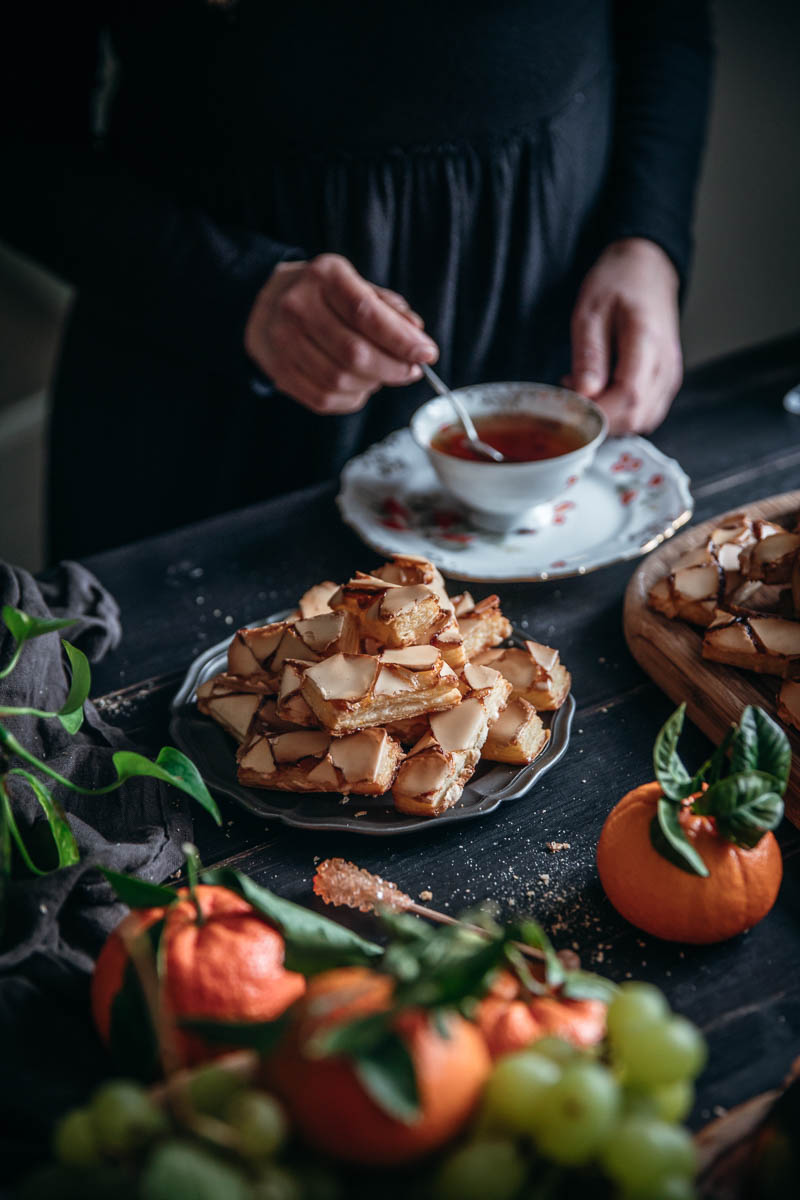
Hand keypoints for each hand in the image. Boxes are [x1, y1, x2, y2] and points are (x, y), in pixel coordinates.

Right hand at [244, 253, 437, 413]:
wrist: (264, 304)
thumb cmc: (323, 296)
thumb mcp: (355, 285)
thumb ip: (388, 309)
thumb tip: (417, 335)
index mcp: (323, 277)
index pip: (366, 313)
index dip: (401, 339)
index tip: (427, 354)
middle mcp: (297, 307)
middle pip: (354, 353)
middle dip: (393, 368)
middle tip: (411, 370)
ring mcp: (283, 342)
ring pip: (339, 381)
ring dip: (372, 384)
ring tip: (382, 374)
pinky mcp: (279, 372)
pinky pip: (324, 399)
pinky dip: (352, 398)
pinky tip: (360, 386)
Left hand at [565, 238, 682, 434]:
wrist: (646, 269)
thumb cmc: (618, 283)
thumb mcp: (590, 311)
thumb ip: (589, 355)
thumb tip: (584, 395)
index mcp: (648, 342)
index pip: (629, 398)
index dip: (599, 414)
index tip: (571, 408)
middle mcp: (666, 365)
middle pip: (637, 417)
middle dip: (601, 420)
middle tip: (572, 398)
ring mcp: (670, 376)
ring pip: (643, 421)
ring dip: (611, 418)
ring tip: (586, 390)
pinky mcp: (667, 382)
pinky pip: (645, 412)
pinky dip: (621, 412)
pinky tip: (602, 392)